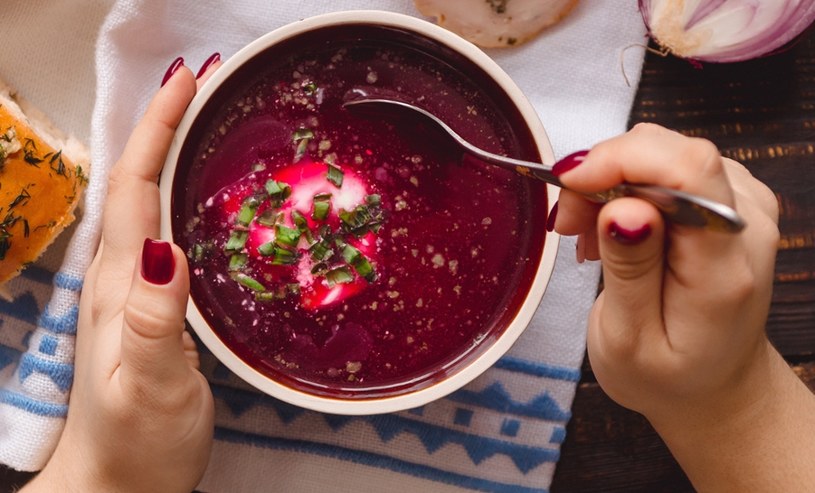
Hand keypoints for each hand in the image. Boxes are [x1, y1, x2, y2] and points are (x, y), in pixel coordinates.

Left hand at [23, 57, 220, 492]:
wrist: (119, 486)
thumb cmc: (138, 444)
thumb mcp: (150, 387)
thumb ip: (153, 322)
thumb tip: (165, 248)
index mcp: (120, 283)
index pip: (135, 186)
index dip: (156, 129)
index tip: (187, 81)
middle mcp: (122, 276)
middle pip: (139, 182)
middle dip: (166, 126)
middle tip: (207, 87)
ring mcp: (136, 292)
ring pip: (152, 203)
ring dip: (174, 155)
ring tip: (211, 123)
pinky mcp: (155, 308)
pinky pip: (169, 233)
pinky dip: (185, 198)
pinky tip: (211, 199)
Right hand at [553, 123, 814, 489]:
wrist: (712, 385)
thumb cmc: (667, 373)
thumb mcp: (629, 339)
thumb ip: (629, 270)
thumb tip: (623, 207)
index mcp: (724, 265)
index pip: (689, 168)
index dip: (622, 158)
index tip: (569, 183)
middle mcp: (745, 223)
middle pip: (669, 152)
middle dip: (603, 173)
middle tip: (568, 224)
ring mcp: (741, 207)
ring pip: (661, 153)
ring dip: (610, 183)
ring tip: (588, 239)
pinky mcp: (726, 200)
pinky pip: (666, 166)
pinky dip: (625, 188)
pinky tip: (612, 230)